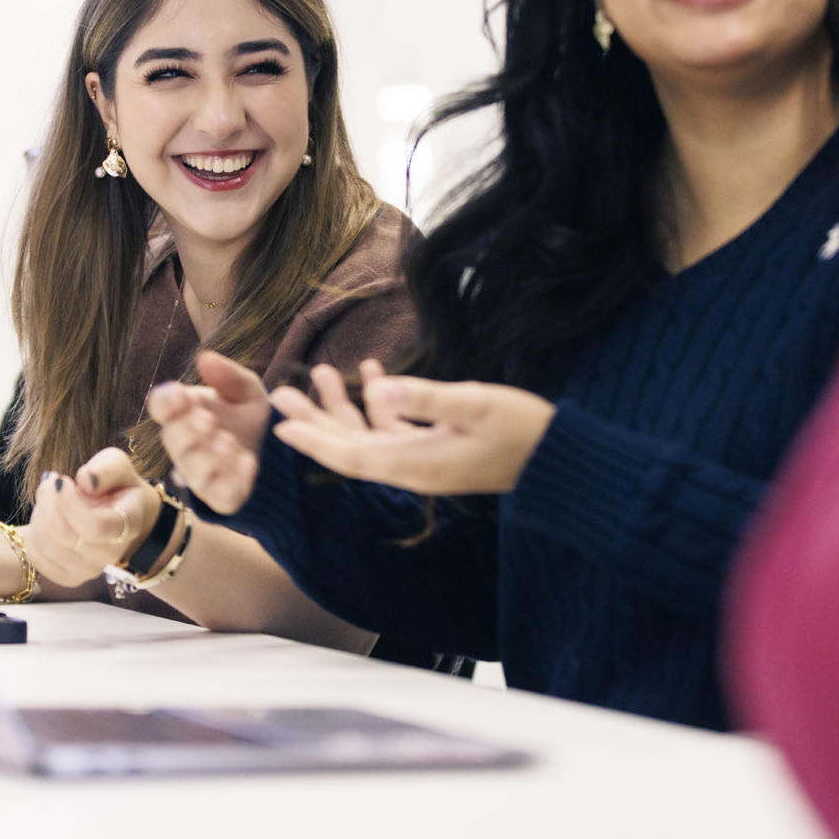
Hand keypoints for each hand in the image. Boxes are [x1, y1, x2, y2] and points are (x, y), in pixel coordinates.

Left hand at [26, 450, 159, 586]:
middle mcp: (111, 554)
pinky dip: (33, 531)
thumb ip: (106, 468)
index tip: (62, 480)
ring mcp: (89, 569)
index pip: (95, 527)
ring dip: (40, 514)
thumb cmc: (118, 487)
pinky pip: (36, 556)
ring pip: (48, 546)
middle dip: (49, 503)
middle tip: (52, 481)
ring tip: (50, 495)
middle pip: (65, 536)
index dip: (70, 504)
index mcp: (128, 525)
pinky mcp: (68, 577)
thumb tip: (85, 481)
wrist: (119, 515)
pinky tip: (46, 515)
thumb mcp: (118, 465)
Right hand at [147, 350, 269, 514]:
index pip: (163, 407)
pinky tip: (247, 463)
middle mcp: (187, 445)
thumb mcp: (247, 391)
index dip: (166, 402)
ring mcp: (204, 473)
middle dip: (188, 431)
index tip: (177, 394)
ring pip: (195, 470)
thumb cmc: (250, 417)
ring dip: (209, 456)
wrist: (277, 452)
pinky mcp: (225, 496)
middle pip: (175, 440)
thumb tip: (204, 358)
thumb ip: (228, 376)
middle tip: (206, 420)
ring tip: (228, 442)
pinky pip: (222, 493)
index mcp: (186, 414)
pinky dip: (233, 479)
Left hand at [269, 361, 556, 495]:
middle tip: (281, 393)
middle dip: (316, 420)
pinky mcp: (438, 450)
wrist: (558, 460)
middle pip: (350, 448)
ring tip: (317, 372)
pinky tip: (374, 369)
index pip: (351, 457)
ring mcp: (424, 461)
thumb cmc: (521, 430)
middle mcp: (412, 468)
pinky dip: (382, 402)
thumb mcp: (476, 405)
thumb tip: (382, 387)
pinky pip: (397, 429)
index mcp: (416, 464)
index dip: (315, 440)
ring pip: (370, 436)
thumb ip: (427, 398)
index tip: (280, 426)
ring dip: (344, 406)